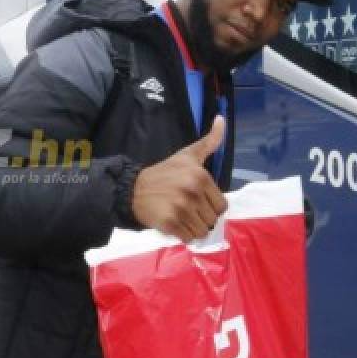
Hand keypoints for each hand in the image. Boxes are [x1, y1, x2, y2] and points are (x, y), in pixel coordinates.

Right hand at [131, 117, 226, 241]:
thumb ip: (209, 141)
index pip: (222, 205)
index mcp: (201, 176)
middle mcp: (193, 192)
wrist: (134, 189)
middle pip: (212, 219)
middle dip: (202, 217)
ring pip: (202, 231)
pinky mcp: (170, 223)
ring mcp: (181, 208)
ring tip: (181, 216)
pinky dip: (183, 235)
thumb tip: (222, 118)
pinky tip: (174, 223)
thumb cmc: (165, 173)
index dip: (211, 206)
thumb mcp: (188, 155)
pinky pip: (188, 238)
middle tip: (188, 209)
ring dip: (193, 228)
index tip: (198, 200)